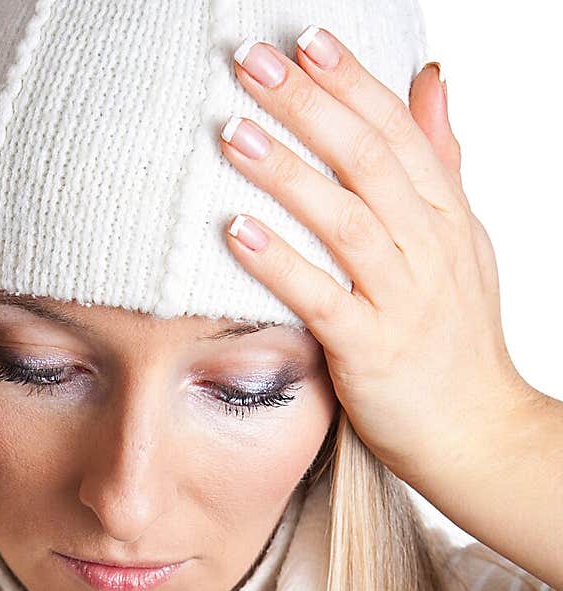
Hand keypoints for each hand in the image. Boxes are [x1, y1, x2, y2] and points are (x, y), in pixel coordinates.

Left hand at [220, 28, 534, 485]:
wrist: (476, 434)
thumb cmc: (456, 342)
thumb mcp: (460, 243)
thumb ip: (438, 163)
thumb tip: (431, 80)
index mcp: (446, 218)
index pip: (398, 131)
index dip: (351, 81)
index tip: (305, 40)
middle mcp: (429, 250)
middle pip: (367, 160)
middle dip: (307, 105)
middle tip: (249, 64)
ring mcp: (403, 301)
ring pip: (346, 221)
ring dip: (286, 172)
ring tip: (231, 133)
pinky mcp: (372, 353)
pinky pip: (323, 300)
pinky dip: (280, 262)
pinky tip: (236, 231)